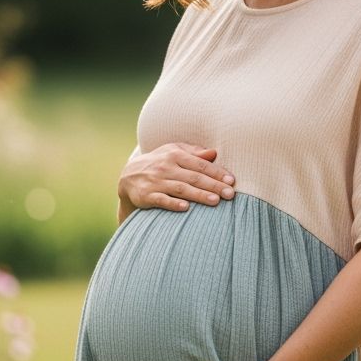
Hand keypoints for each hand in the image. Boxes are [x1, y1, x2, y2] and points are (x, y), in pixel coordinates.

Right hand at [118, 142, 235, 213]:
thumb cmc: (159, 162)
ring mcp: (156, 181)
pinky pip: (161, 200)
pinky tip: (185, 208)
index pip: (200, 164)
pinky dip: (173, 203)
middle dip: (213, 185)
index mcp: (175, 155)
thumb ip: (194, 152)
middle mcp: (166, 167)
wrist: (128, 176)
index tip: (232, 181)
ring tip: (215, 201)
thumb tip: (214, 152)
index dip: (217, 172)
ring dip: (198, 195)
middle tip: (230, 194)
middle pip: (194, 177)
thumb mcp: (173, 151)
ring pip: (181, 189)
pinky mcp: (146, 196)